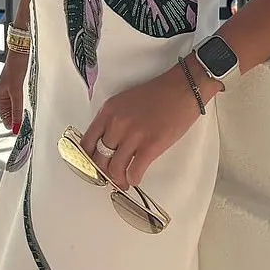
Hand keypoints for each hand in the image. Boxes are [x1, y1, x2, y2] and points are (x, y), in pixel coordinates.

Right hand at [0, 51, 28, 133]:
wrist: (20, 53)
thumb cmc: (15, 69)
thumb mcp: (16, 93)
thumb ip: (17, 110)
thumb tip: (15, 128)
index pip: (5, 119)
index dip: (13, 126)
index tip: (22, 135)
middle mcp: (2, 95)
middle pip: (9, 114)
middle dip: (17, 121)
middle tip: (28, 129)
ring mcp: (9, 90)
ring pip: (14, 107)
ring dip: (20, 113)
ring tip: (30, 120)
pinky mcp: (16, 85)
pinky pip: (18, 100)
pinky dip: (23, 105)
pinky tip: (29, 107)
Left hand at [82, 57, 219, 190]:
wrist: (183, 88)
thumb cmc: (159, 94)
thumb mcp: (126, 102)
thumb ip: (113, 120)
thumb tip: (108, 144)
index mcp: (109, 111)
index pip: (87, 142)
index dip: (86, 159)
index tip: (92, 166)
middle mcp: (117, 122)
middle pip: (99, 158)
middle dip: (103, 172)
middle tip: (109, 177)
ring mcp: (133, 135)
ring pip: (115, 168)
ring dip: (118, 179)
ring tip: (123, 181)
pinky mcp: (151, 145)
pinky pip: (134, 171)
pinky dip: (133, 179)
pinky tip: (135, 178)